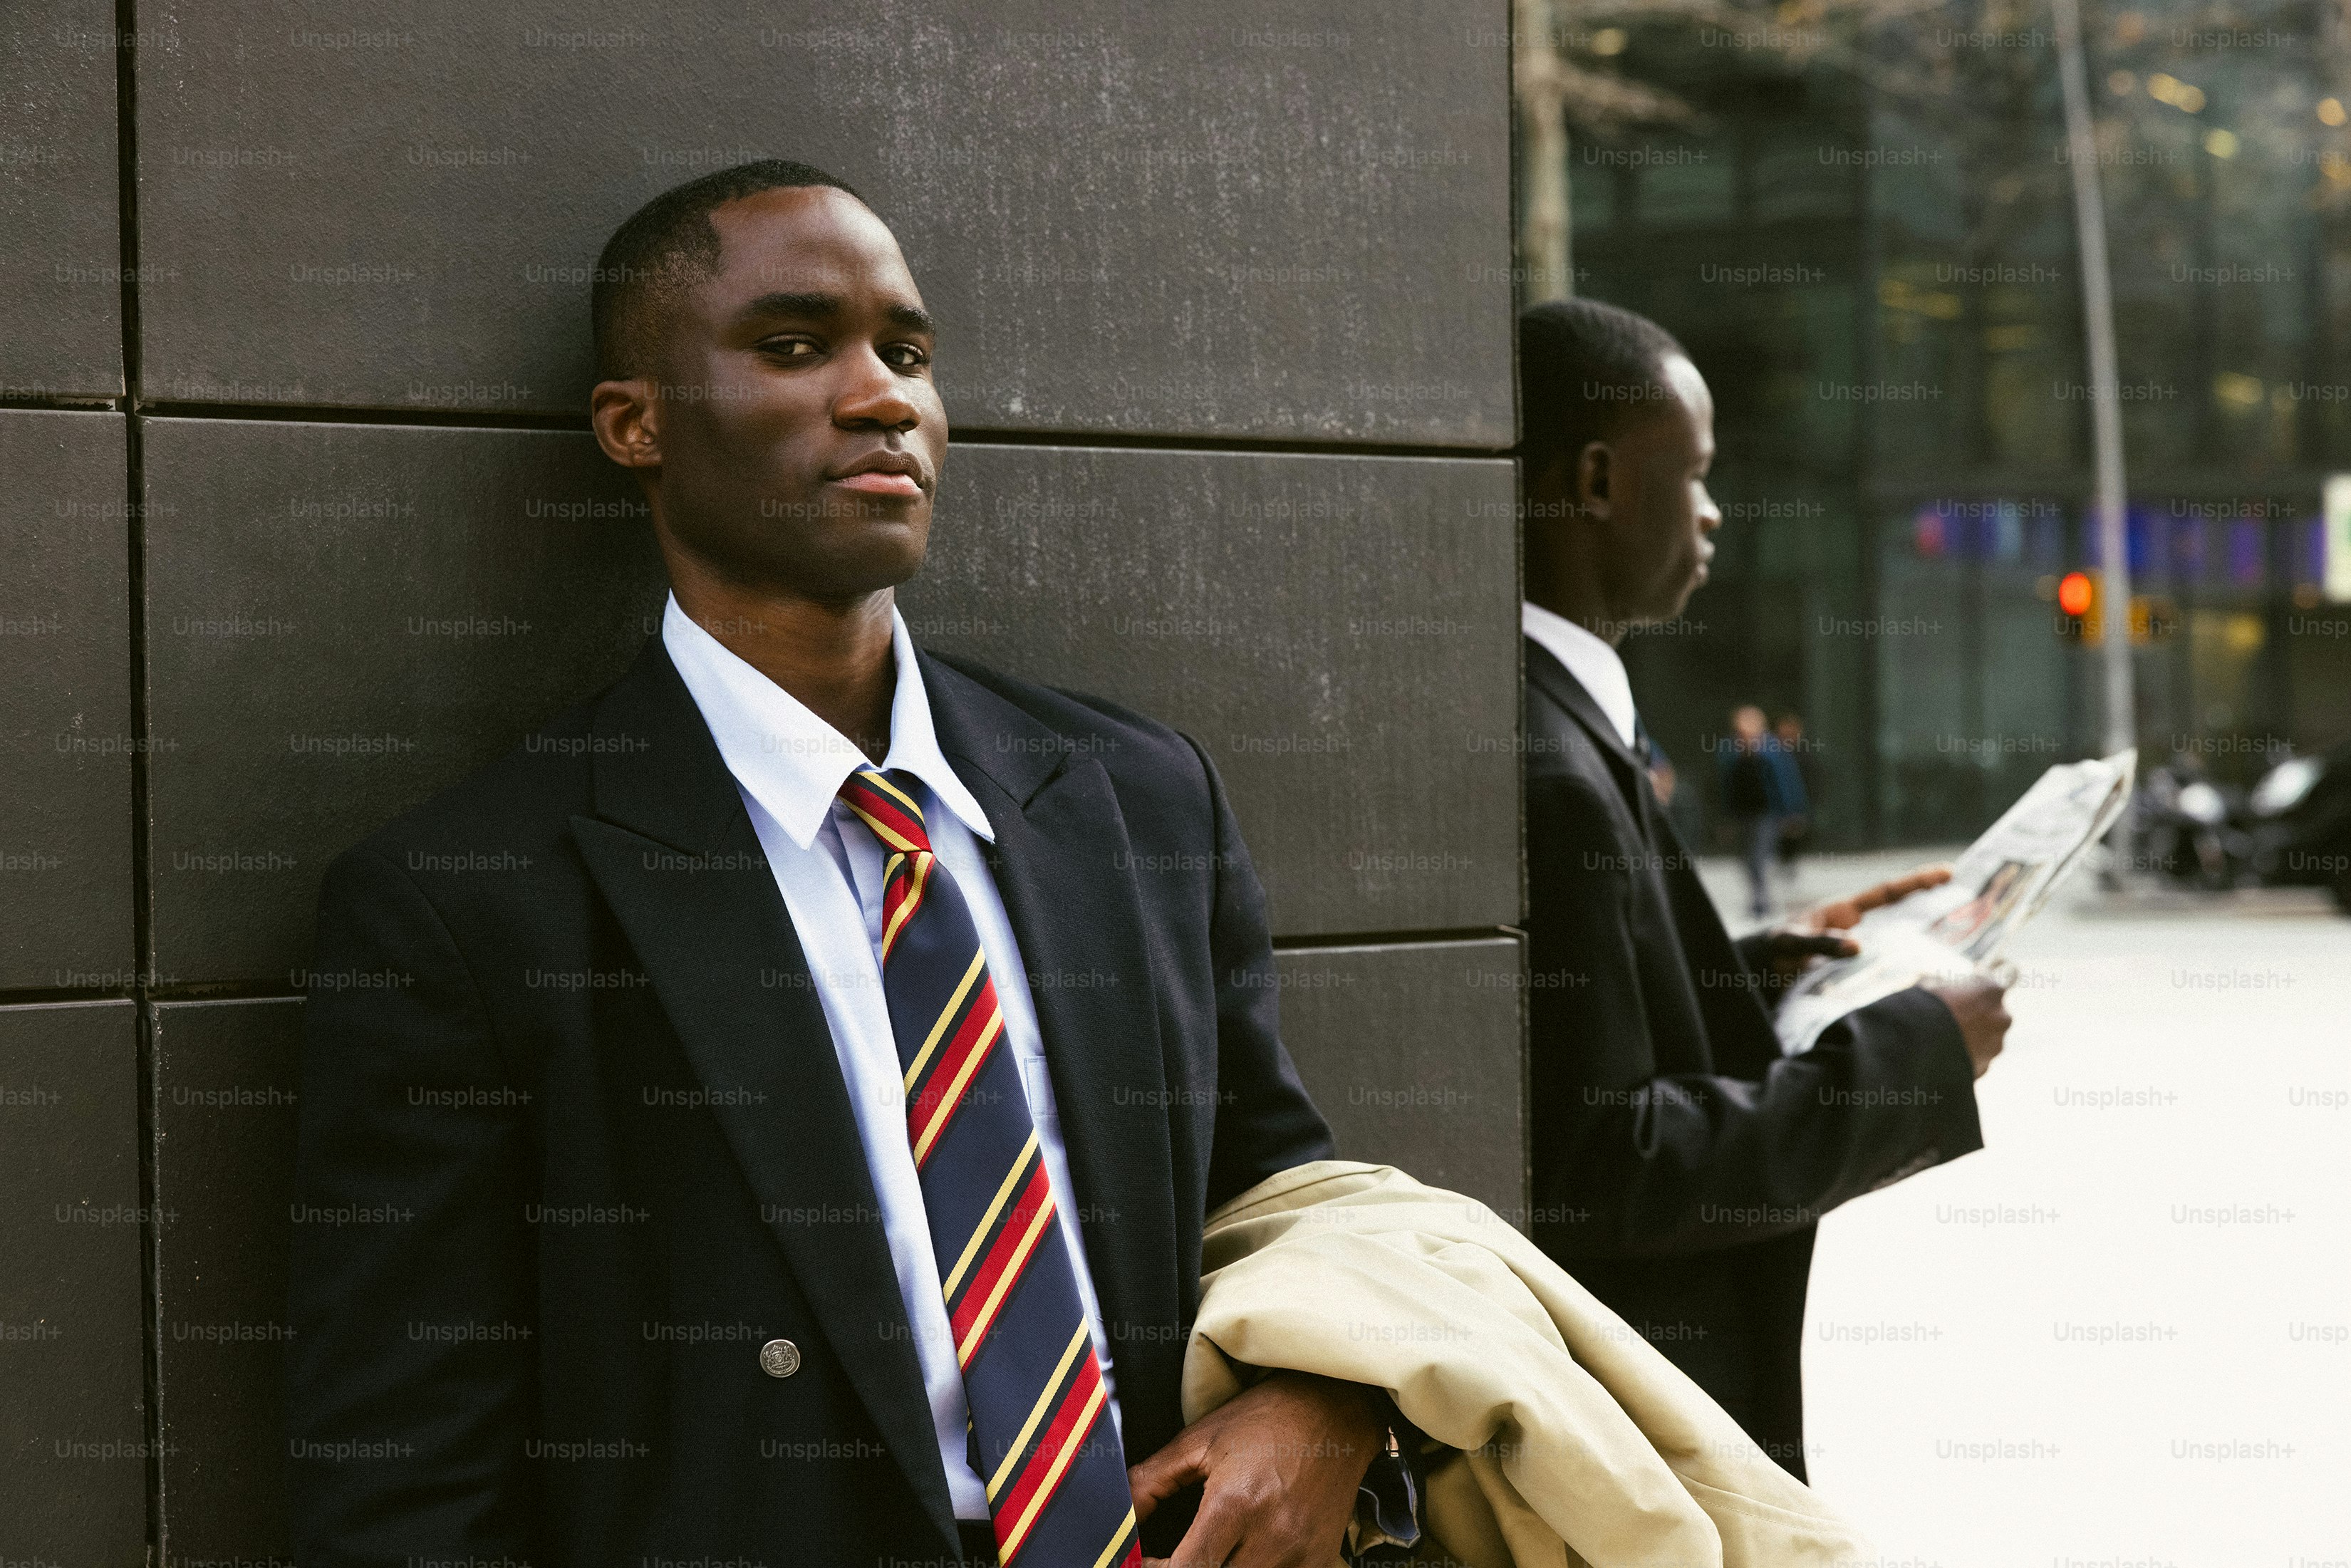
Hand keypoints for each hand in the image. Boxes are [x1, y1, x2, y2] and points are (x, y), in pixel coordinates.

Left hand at [1129, 1369, 1382, 1567]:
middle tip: (1171, 1556)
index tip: (1143, 1560)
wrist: (1337, 1407)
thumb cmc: (1266, 1418)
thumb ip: (1150, 1480)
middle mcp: (1272, 1537)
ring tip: (1206, 1551)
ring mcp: (1301, 1554)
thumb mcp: (1199, 1439)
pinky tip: (1240, 1553)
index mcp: (1236, 1504)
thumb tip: (1118, 1514)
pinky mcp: (1320, 1559)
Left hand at [1747, 864, 1954, 995]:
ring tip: (1969, 955)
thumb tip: (1857, 946)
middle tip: (1976, 909)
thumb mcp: (1790, 943)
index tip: (1949, 873)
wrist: (1755, 980)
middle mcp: (1860, 932)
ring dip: (1931, 952)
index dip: (1918, 882)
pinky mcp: (1861, 980)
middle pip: (1907, 918)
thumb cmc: (1770, 952)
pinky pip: (1891, 977)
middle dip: (1939, 913)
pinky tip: (1933, 993)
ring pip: (1904, 950)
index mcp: (1845, 913)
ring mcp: (1863, 957)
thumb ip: (1820, 942)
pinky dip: (1910, 982)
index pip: (1888, 893)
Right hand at [1923, 973, 2010, 1077]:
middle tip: (1957, 1014)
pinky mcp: (1985, 1066)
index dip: (1982, 981)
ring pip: (1989, 1037)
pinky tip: (1946, 1053)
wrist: (1912, 1048)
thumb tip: (1943, 985)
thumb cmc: (1919, 1008)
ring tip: (1948, 1038)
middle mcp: (2001, 1017)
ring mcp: (1996, 1044)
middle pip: (1996, 1012)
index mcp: (1990, 990)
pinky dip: (1967, 1055)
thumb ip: (1946, 984)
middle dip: (1980, 1013)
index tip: (1972, 982)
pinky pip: (1978, 1057)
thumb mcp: (1929, 983)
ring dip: (1975, 1036)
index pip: (1999, 978)